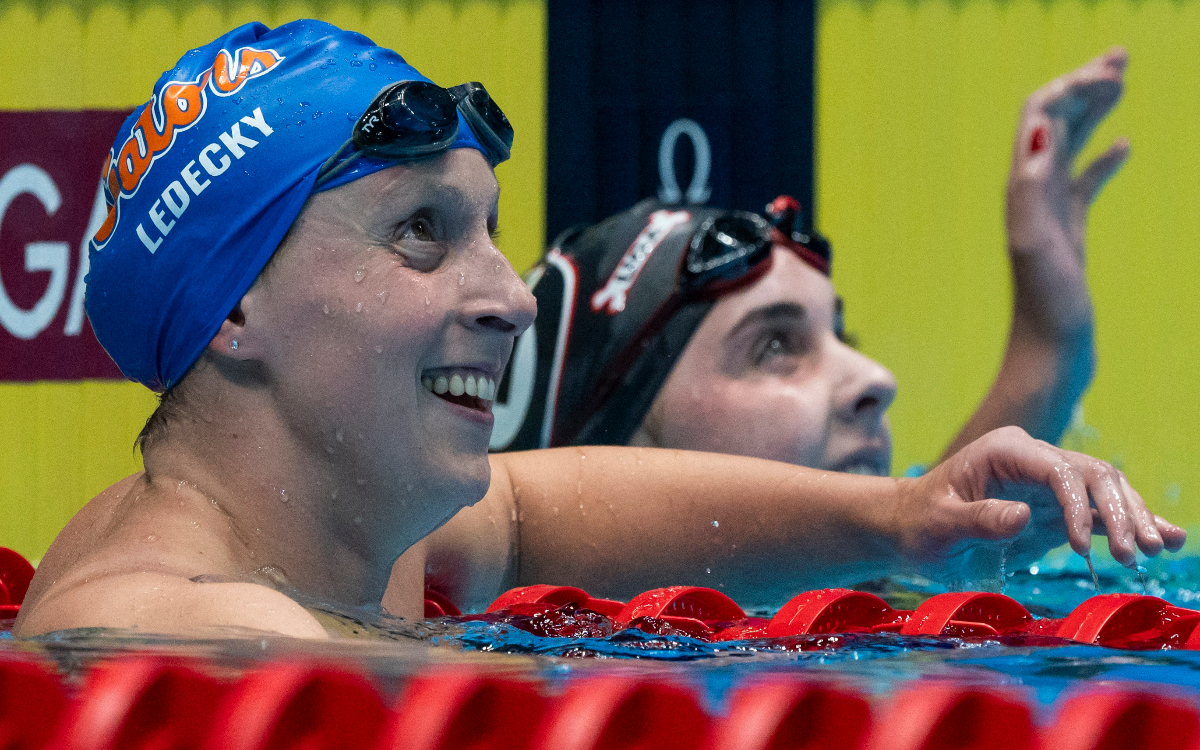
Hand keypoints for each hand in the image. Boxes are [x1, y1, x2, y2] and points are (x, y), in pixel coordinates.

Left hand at [894, 426, 1184, 569]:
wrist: (908, 527)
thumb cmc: (917, 522)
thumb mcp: (938, 523)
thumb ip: (978, 519)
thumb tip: (1024, 515)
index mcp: (1005, 451)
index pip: (1058, 470)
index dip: (1077, 505)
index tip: (1080, 546)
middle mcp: (1033, 459)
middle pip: (1094, 475)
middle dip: (1120, 512)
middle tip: (1133, 553)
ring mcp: (1048, 484)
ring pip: (1106, 492)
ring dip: (1132, 518)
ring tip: (1156, 550)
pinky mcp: (1055, 510)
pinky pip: (1099, 513)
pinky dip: (1129, 525)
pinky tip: (1165, 540)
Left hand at [1006, 48, 1128, 335]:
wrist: (1049, 355)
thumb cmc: (1044, 309)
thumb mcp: (1036, 244)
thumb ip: (1031, 191)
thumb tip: (1037, 136)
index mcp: (1022, 188)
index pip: (1039, 117)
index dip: (1072, 88)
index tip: (1115, 75)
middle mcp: (1030, 195)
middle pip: (1053, 123)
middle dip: (1083, 86)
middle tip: (1120, 57)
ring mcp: (1050, 213)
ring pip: (1071, 148)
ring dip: (1093, 111)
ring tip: (1121, 81)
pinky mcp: (1068, 234)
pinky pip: (1084, 184)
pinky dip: (1102, 158)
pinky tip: (1124, 145)